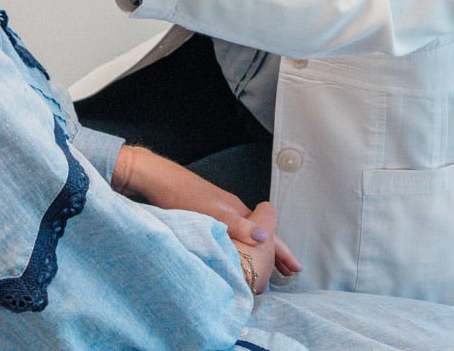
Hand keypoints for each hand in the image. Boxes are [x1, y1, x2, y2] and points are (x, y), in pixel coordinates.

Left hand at [114, 146, 300, 278]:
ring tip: (267, 268)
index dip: (281, 252)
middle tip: (290, 272)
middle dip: (275, 254)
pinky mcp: (206, 216)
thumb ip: (238, 225)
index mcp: (238, 211)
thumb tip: (264, 237)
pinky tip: (236, 255)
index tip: (295, 268)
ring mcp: (220, 214)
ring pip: (247, 236)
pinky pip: (234, 236)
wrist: (158, 180)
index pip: (268, 234)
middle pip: (261, 235)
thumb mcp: (213, 213)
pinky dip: (242, 248)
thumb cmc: (182, 194)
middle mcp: (232, 212)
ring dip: (258, 252)